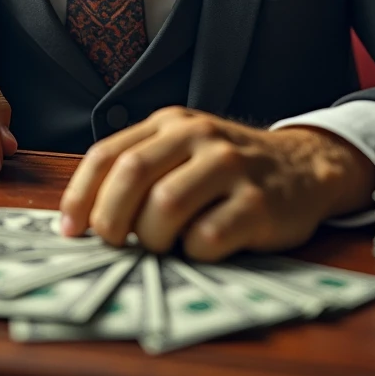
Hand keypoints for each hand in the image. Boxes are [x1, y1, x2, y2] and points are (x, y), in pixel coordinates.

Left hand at [59, 107, 374, 260]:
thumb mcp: (183, 151)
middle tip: (111, 244)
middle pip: (131, 174)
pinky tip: (201, 247)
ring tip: (162, 245)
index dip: (80, 194)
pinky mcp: (258, 202)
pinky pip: (207, 236)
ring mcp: (230, 166)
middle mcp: (198, 135)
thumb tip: (85, 218)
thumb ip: (141, 169)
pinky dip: (194, 252)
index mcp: (170, 123)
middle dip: (110, 218)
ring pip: (165, 206)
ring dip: (152, 239)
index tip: (70, 229)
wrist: (304, 166)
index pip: (108, 153)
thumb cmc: (229, 169)